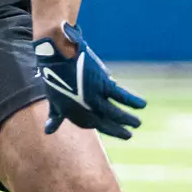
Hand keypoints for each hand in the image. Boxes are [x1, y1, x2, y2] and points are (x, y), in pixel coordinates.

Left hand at [33, 23, 146, 139]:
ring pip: (115, 113)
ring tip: (138, 123)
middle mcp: (84, 108)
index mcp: (73, 113)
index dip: (103, 128)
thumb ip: (55, 117)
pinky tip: (142, 104)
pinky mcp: (102, 84)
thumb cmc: (54, 76)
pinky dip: (132, 101)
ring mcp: (94, 97)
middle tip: (129, 135)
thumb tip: (48, 131)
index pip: (91, 125)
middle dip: (117, 130)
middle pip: (104, 123)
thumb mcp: (54, 100)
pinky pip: (121, 96)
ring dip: (127, 119)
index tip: (114, 130)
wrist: (57, 57)